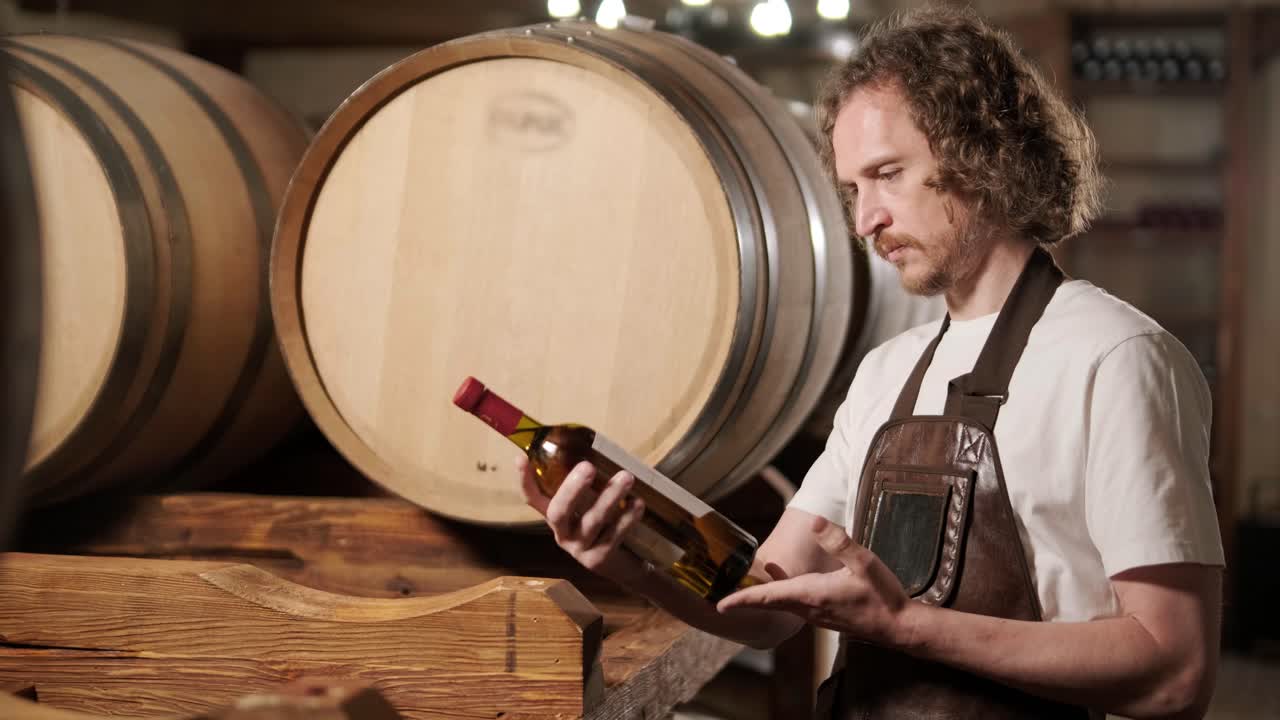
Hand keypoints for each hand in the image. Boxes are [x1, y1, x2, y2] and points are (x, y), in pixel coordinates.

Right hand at [518, 456, 646, 582]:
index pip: (533, 499)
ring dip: (609, 496)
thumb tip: (596, 449)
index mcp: (557, 518)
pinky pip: (613, 535)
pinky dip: (627, 517)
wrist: (623, 566)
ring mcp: (579, 549)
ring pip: (592, 521)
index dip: (525, 481)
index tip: (521, 458)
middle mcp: (562, 534)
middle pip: (558, 512)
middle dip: (572, 488)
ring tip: (626, 477)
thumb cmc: (607, 527)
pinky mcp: (599, 559)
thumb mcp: (592, 506)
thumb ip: (589, 487)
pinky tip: (638, 502)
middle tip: (588, 466)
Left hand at [716, 515, 912, 647]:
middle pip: (770, 602)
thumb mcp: (865, 563)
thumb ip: (839, 542)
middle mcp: (809, 609)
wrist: (901, 627)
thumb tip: (815, 521)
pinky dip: (781, 593)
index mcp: (812, 595)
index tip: (720, 604)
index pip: (769, 597)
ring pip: (782, 603)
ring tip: (744, 582)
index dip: (742, 600)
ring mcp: (817, 615)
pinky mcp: (825, 616)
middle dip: (745, 598)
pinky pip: (794, 604)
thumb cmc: (884, 597)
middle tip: (719, 596)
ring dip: (763, 594)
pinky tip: (782, 578)